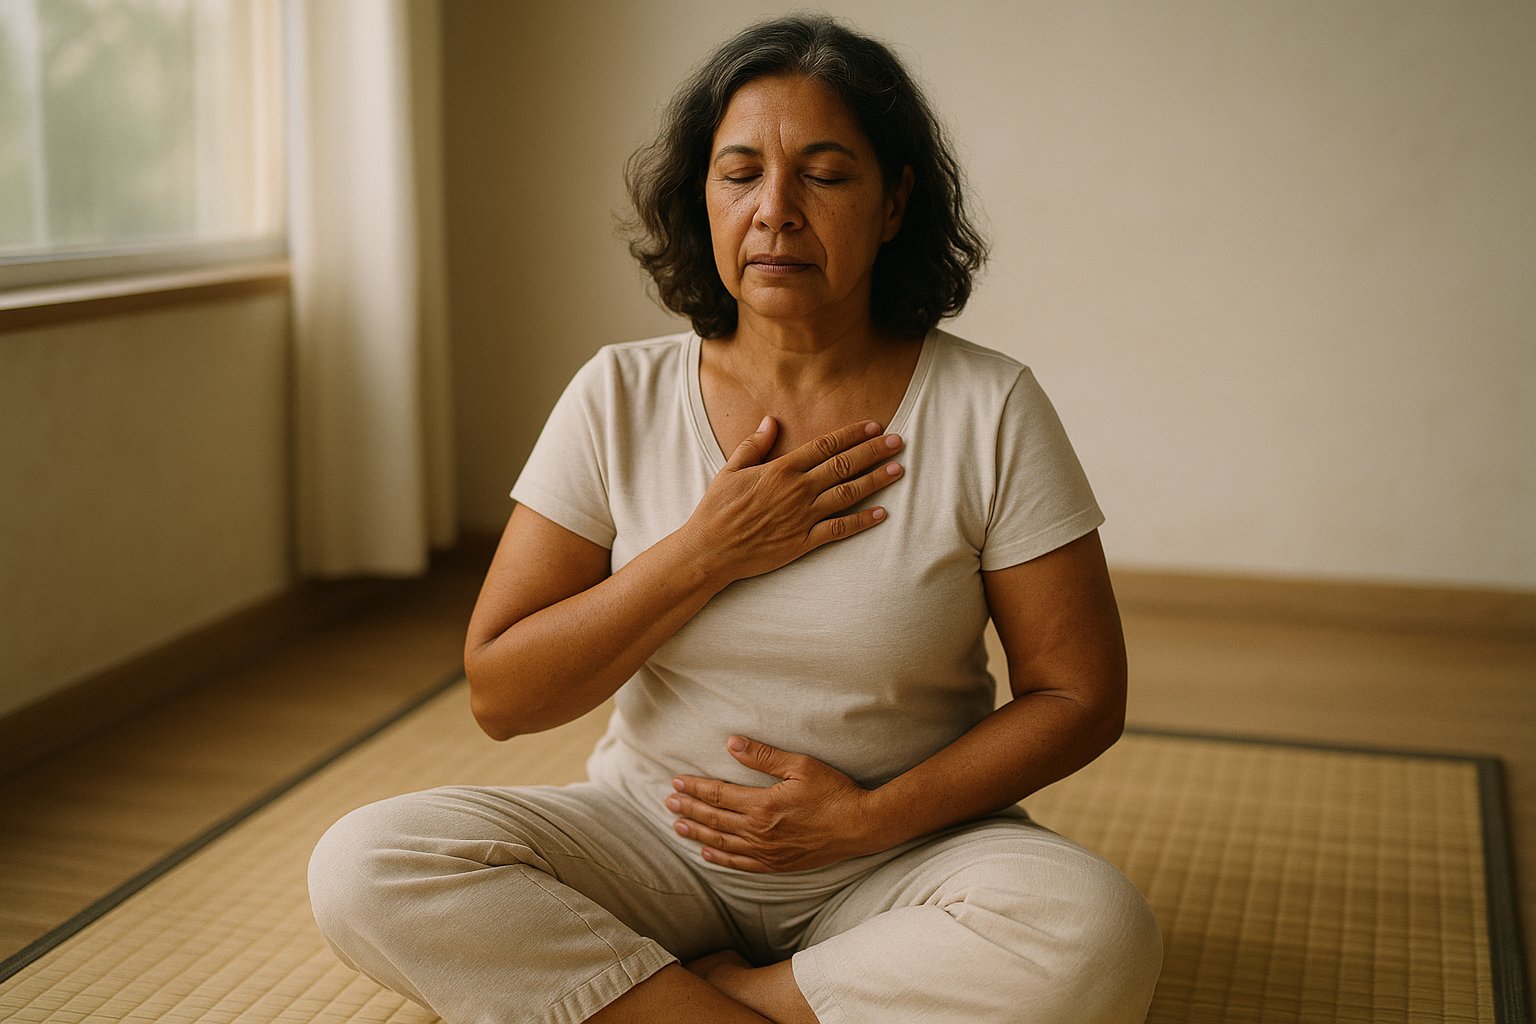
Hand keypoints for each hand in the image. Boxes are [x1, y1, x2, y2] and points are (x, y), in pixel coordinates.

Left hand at [666, 736, 886, 871]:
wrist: (860, 826)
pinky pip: (740, 864)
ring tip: (678, 826)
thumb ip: (763, 756)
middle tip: (668, 803)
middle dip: (689, 810)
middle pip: (715, 819)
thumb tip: (732, 743)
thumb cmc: (833, 792)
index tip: (677, 783)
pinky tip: (707, 853)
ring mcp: (767, 852)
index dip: (696, 789)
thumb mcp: (801, 765)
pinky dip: (720, 858)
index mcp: (763, 805)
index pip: (719, 795)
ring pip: (722, 843)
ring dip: (698, 833)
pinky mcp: (777, 864)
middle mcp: (760, 832)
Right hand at [682, 417, 903, 582]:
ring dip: (875, 481)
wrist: (711, 550)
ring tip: (898, 470)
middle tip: (898, 441)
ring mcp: (803, 516)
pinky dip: (862, 521)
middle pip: (844, 465)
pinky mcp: (803, 542)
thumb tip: (770, 421)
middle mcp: (797, 490)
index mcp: (780, 469)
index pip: (825, 445)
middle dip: (873, 451)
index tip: (874, 425)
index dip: (852, 434)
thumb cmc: (717, 510)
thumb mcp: (730, 470)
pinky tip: (882, 513)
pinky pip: (839, 530)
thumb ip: (753, 445)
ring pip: (848, 494)